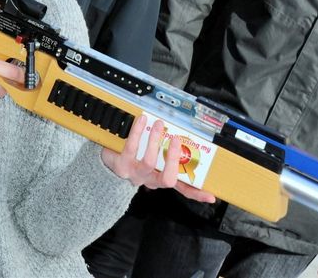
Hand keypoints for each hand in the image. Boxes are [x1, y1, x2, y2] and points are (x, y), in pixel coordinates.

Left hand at [100, 116, 216, 203]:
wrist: (105, 162)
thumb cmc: (133, 158)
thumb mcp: (151, 160)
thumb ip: (165, 155)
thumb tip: (180, 137)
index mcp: (161, 178)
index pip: (182, 190)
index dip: (196, 194)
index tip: (211, 196)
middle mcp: (150, 180)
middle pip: (167, 179)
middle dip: (173, 158)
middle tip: (176, 140)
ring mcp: (135, 174)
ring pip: (150, 162)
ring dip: (155, 141)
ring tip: (159, 125)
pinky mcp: (121, 165)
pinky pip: (131, 148)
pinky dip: (137, 132)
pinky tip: (141, 121)